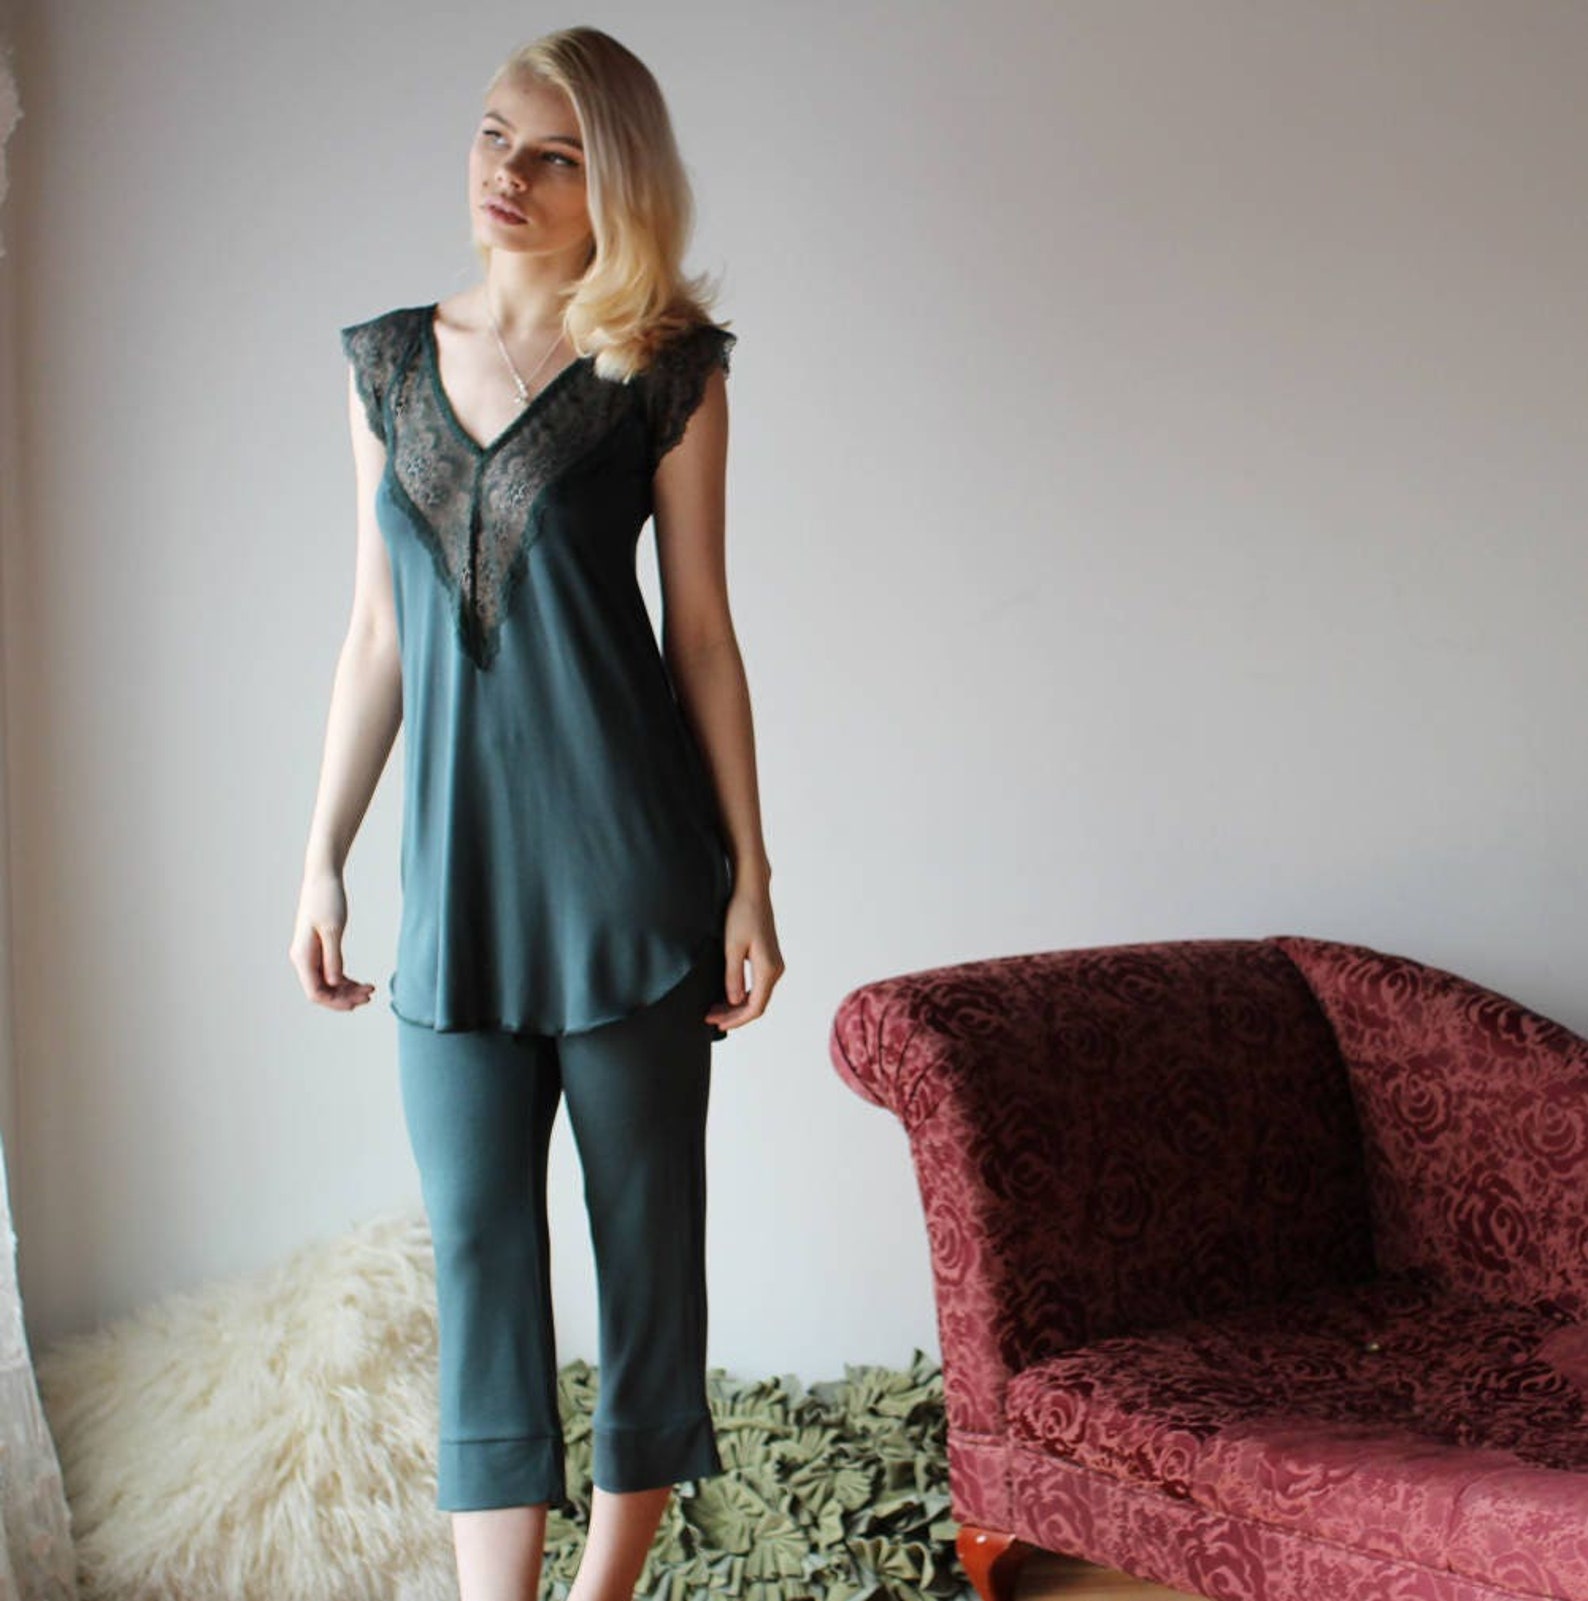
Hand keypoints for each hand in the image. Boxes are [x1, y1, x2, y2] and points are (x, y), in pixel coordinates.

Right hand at [289, 869, 375, 1011]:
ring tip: (369, 990)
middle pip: (322, 991)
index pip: (315, 992)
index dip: (336, 1002)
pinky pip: (330, 972)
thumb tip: (333, 984)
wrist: (323, 878)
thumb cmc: (327, 900)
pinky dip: (344, 979)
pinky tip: (359, 982)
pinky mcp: (318, 948)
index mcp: (302, 957)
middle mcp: (303, 959)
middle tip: (369, 995)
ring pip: (327, 983)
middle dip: (345, 997)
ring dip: (347, 990)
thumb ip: (333, 958)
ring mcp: (310, 954)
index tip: (358, 1002)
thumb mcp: (333, 930)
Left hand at [707, 876, 783, 1033]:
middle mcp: (776, 969)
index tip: (716, 1023)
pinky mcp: (768, 959)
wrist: (752, 891)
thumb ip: (733, 976)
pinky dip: (742, 994)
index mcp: (768, 968)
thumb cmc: (741, 914)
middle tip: (710, 1018)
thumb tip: (734, 1001)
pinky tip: (726, 995)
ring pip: (757, 996)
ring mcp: (774, 964)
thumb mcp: (732, 946)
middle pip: (757, 1004)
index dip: (736, 1020)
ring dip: (737, 1006)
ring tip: (714, 1009)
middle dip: (734, 1015)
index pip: (755, 1007)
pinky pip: (757, 985)